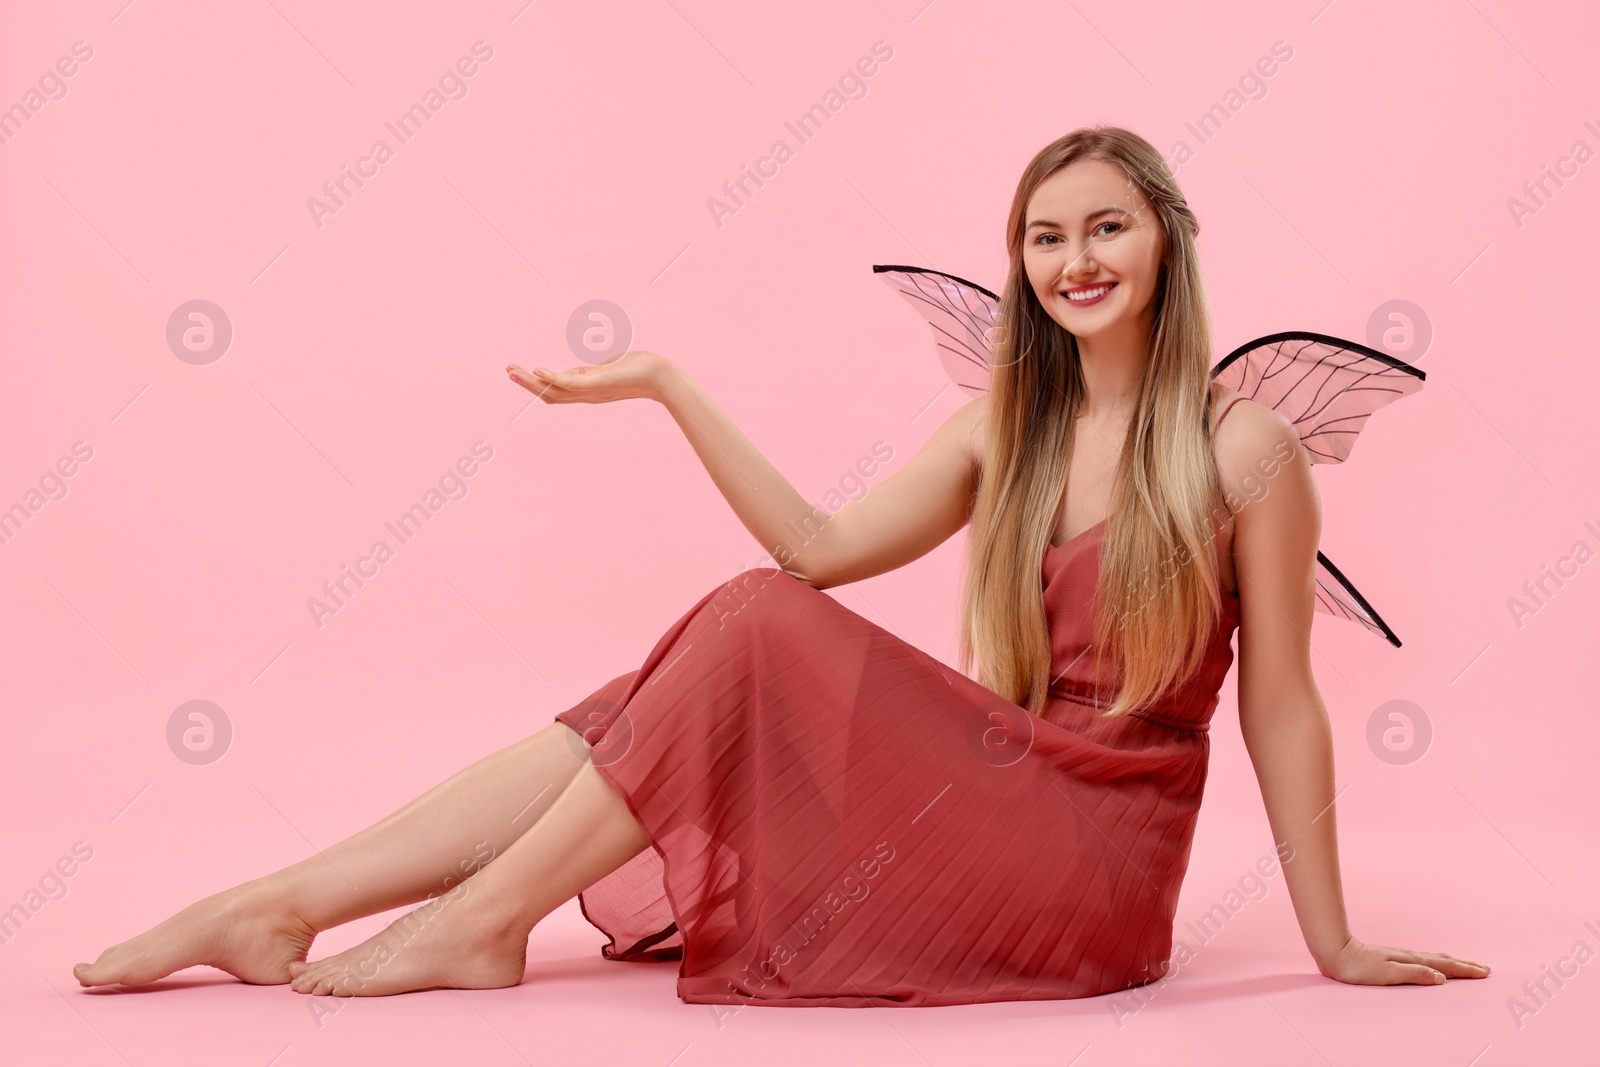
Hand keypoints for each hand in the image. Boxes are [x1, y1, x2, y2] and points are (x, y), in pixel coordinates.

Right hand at [506, 350, 673, 404]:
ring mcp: (591, 390)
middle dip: (526, 384)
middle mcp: (586, 394)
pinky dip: (553, 378)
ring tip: (513, 371)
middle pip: (549, 394)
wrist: (661, 376)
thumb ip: (596, 369)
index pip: (555, 391)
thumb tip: (589, 367)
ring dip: (531, 382)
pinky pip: (571, 383)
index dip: (535, 384)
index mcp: (586, 390)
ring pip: (554, 391)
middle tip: (508, 370)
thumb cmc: (640, 369)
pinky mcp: (598, 383)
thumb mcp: (611, 368)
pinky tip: (538, 370)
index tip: (518, 372)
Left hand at [1317, 934, 1489, 985]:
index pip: (1444, 966)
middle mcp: (1409, 957)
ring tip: (1466, 965)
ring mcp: (1402, 957)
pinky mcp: (1394, 959)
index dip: (1465, 970)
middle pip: (1443, 961)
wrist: (1337, 953)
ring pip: (1434, 959)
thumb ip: (1415, 974)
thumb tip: (1441, 978)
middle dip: (1464, 966)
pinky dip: (1437, 962)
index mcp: (1411, 961)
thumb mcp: (1388, 973)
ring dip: (1453, 963)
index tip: (1484, 972)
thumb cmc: (1360, 967)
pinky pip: (1424, 961)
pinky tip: (1434, 965)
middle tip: (1485, 970)